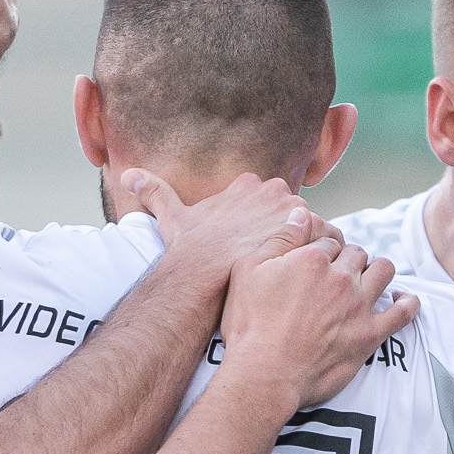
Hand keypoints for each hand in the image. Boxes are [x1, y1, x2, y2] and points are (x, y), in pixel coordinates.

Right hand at [119, 168, 320, 267]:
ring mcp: (294, 211)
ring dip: (310, 247)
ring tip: (297, 275)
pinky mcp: (306, 235)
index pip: (273, 201)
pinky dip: (321, 259)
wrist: (202, 276)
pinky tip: (308, 279)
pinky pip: (326, 244)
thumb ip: (154, 193)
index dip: (269, 227)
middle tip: (282, 265)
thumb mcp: (172, 217)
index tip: (261, 247)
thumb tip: (128, 174)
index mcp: (250, 185)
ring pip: (314, 228)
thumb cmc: (190, 250)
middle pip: (296, 214)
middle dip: (293, 236)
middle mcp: (276, 191)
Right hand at [218, 235, 411, 409]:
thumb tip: (301, 213)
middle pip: (357, 254)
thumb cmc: (249, 324)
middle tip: (338, 274)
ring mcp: (358, 305)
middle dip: (349, 259)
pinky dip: (408, 302)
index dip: (322, 251)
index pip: (328, 242)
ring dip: (377, 271)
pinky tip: (404, 299)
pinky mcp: (370, 334)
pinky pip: (403, 313)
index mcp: (313, 258)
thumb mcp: (248, 270)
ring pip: (383, 271)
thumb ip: (280, 239)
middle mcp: (340, 277)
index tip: (316, 264)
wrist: (264, 373)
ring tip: (368, 279)